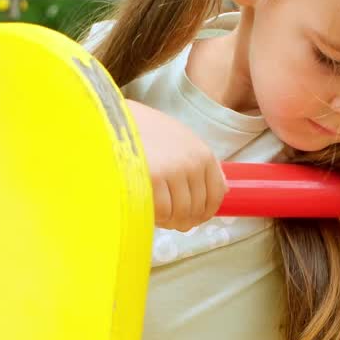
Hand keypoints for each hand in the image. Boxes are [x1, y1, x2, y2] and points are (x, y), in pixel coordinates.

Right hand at [127, 100, 226, 231]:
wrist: (114, 119)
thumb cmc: (147, 131)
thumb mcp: (181, 139)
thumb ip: (203, 164)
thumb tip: (225, 190)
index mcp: (203, 154)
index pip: (216, 195)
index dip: (207, 212)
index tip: (195, 218)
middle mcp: (192, 164)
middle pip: (197, 208)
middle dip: (186, 220)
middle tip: (173, 221)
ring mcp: (173, 172)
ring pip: (180, 213)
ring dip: (171, 221)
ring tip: (160, 216)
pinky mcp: (152, 180)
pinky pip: (162, 212)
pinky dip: (157, 218)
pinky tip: (149, 211)